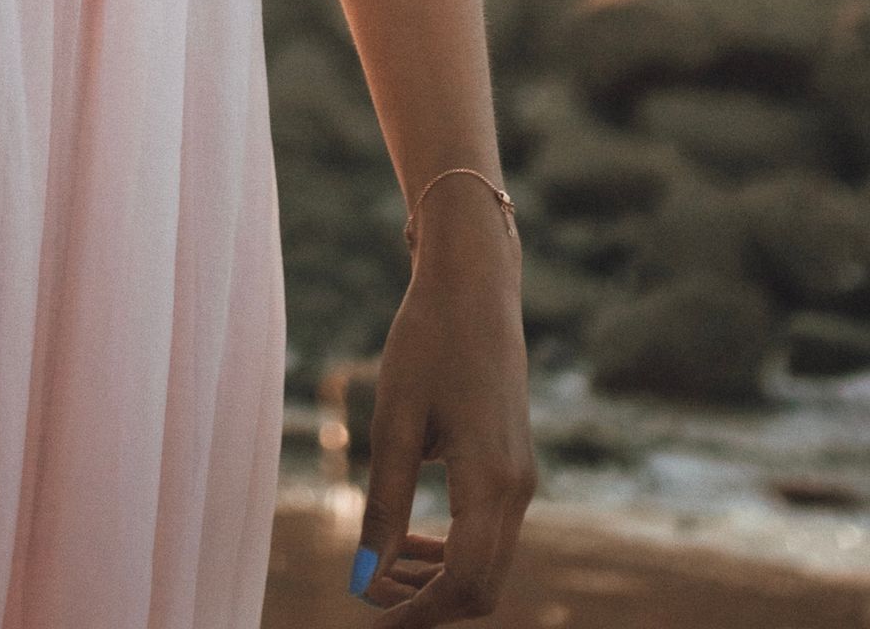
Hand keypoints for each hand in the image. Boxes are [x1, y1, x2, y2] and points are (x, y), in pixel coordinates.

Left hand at [350, 181, 535, 618]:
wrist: (473, 287)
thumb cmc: (428, 342)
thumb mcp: (396, 420)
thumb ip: (384, 503)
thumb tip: (362, 577)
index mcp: (491, 482)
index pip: (463, 584)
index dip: (415, 612)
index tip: (367, 613)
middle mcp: (517, 491)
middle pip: (481, 587)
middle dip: (426, 604)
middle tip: (368, 593)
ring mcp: (520, 480)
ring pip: (486, 564)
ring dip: (436, 579)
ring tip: (380, 572)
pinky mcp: (512, 467)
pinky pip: (487, 534)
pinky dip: (450, 550)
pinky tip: (407, 539)